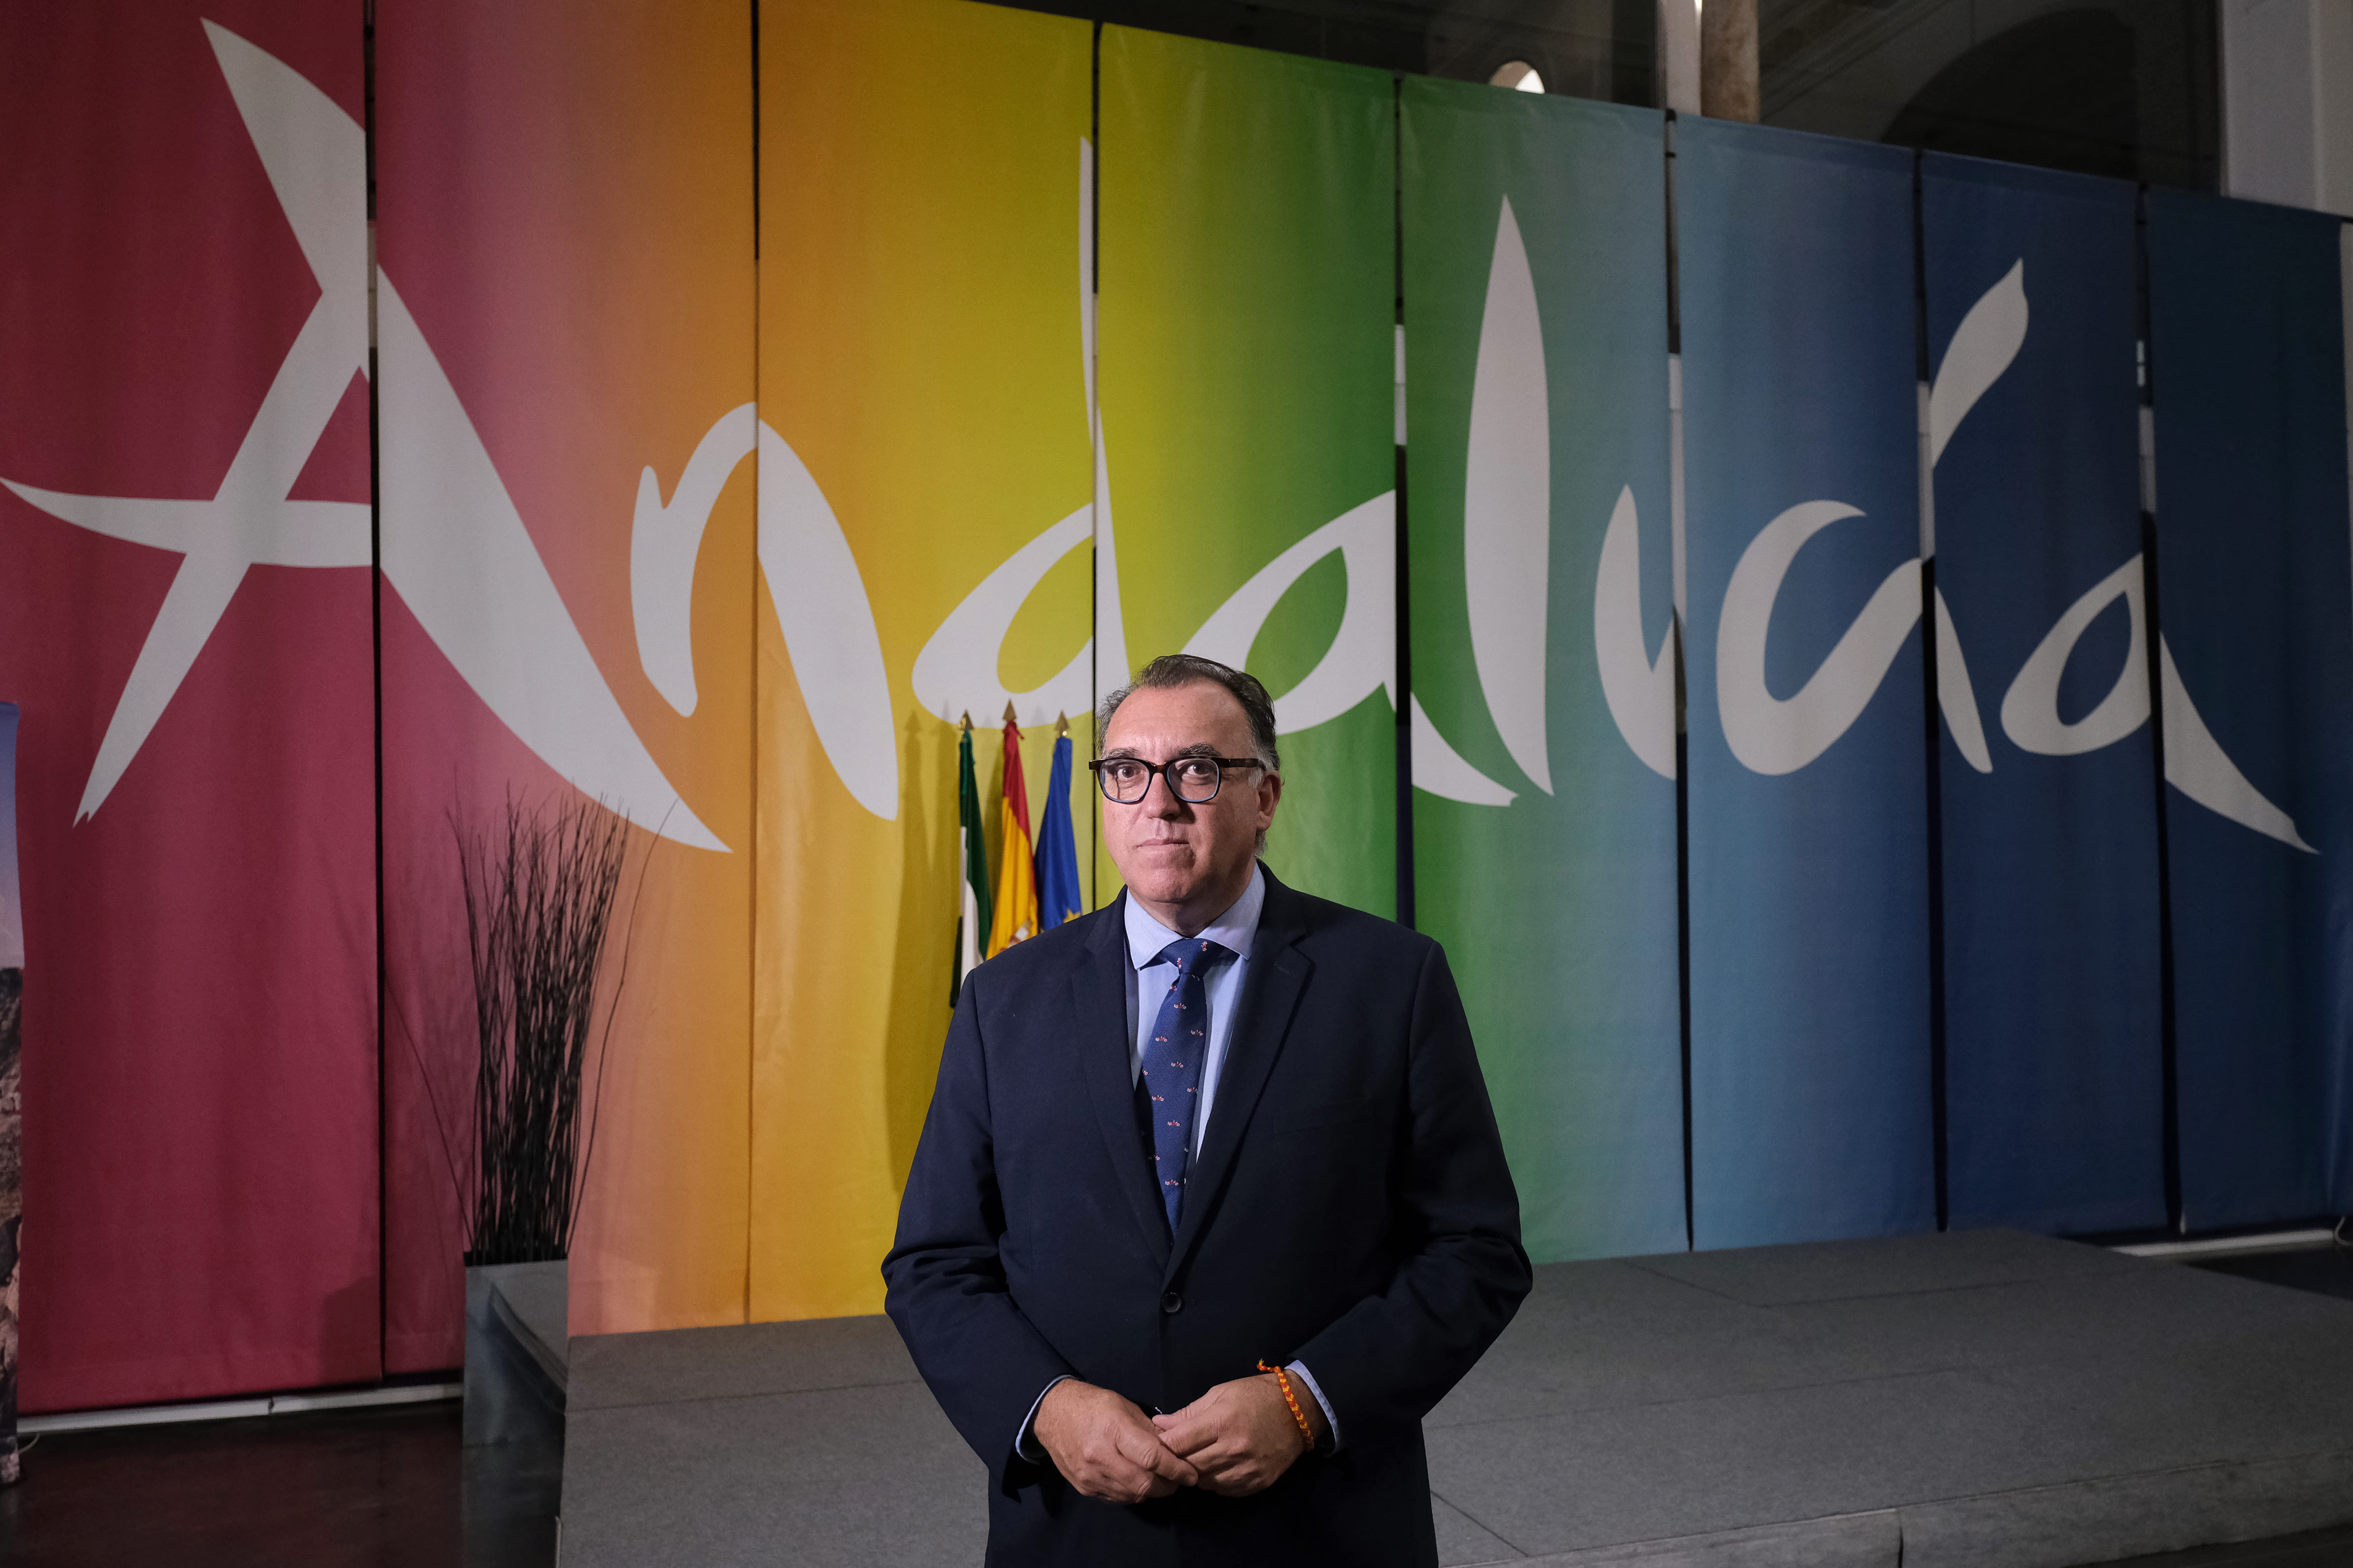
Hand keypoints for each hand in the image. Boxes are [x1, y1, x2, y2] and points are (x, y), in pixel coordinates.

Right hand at [1032, 1379, 1200, 1503]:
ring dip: (1153, 1491)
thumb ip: (1150, 1431)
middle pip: (1144, 1483)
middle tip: (1180, 1479)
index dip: (1176, 1469)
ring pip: (1133, 1495)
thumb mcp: (1125, 1407)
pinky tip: (1139, 1481)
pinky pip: (1118, 1498)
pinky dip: (1134, 1493)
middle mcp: (1100, 1457)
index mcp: (1113, 1430)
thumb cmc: (1093, 1405)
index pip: (1152, 1458)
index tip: (1191, 1474)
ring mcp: (1090, 1476)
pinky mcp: (1085, 1488)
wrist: (1051, 1414)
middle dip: (1168, 1485)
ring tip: (1162, 1480)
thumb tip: (1176, 1449)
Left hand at [1151, 1372, 1323, 1496]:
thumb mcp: (1219, 1393)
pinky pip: (1223, 1490)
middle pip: (1189, 1466)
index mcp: (1221, 1422)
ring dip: (1196, 1472)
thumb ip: (1189, 1413)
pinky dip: (1215, 1481)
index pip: (1178, 1443)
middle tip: (1177, 1453)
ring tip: (1198, 1458)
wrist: (1298, 1411)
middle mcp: (1233, 1450)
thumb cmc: (1254, 1396)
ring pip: (1204, 1482)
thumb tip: (1160, 1426)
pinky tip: (1217, 1467)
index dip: (1164, 1444)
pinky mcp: (1257, 1483)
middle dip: (1178, 1460)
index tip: (1160, 1442)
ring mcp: (1246, 1470)